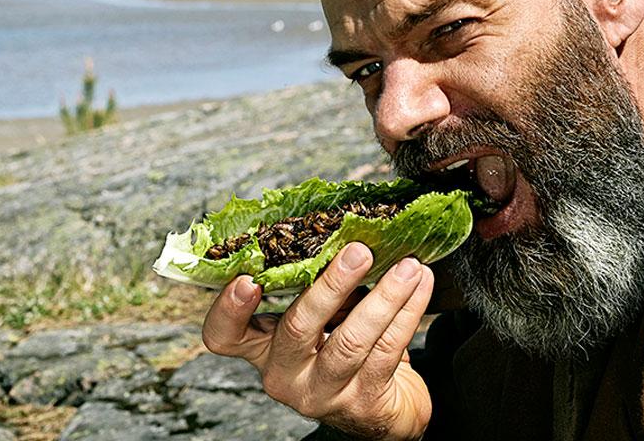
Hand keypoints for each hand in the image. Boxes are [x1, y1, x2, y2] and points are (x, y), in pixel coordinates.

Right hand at [201, 242, 434, 440]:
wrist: (381, 410)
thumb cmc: (341, 350)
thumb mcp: (317, 321)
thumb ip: (313, 287)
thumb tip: (342, 233)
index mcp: (262, 348)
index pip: (224, 336)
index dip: (228, 310)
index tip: (248, 279)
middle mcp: (284, 375)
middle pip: (297, 329)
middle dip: (331, 284)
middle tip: (358, 252)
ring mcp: (322, 393)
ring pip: (352, 341)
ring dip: (385, 296)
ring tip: (407, 266)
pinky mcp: (362, 403)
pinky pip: (388, 350)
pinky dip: (407, 312)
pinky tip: (419, 286)